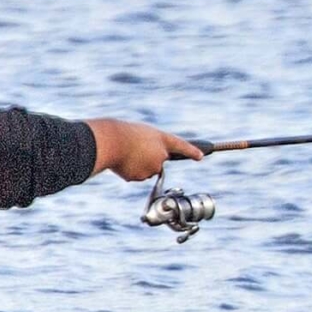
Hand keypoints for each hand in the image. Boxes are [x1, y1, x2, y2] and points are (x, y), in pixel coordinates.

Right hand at [86, 119, 203, 182]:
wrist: (110, 142)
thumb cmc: (122, 133)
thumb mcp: (139, 134)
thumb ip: (149, 147)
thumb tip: (148, 166)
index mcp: (162, 139)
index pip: (181, 146)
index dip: (191, 151)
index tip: (201, 156)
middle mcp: (161, 155)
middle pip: (159, 162)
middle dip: (149, 158)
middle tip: (135, 149)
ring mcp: (152, 167)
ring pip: (147, 170)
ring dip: (138, 164)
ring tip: (126, 153)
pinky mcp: (141, 177)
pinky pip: (136, 175)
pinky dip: (129, 170)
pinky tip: (122, 162)